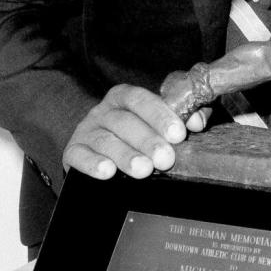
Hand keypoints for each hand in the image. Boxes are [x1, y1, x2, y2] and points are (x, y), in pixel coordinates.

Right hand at [62, 84, 208, 180]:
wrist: (98, 154)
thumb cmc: (137, 136)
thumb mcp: (159, 124)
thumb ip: (182, 118)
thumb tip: (198, 121)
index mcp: (125, 98)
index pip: (141, 99)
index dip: (160, 115)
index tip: (178, 134)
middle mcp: (104, 111)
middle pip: (125, 122)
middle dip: (147, 140)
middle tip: (166, 158)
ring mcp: (86, 131)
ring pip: (105, 140)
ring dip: (125, 155)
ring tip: (144, 170)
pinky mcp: (72, 151)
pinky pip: (79, 155)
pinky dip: (93, 163)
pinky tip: (107, 172)